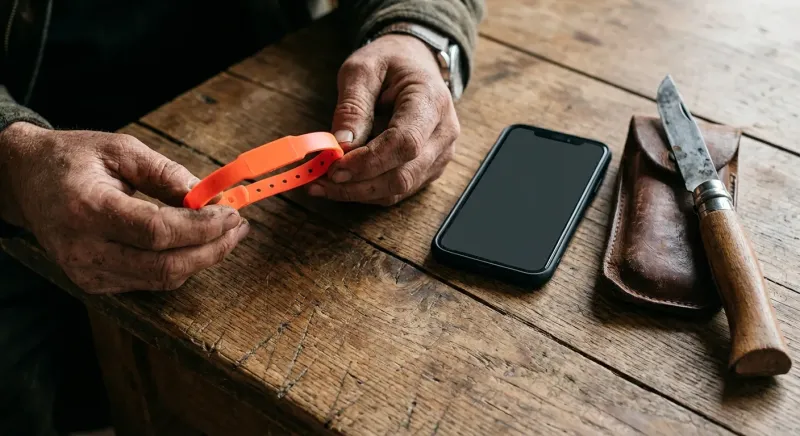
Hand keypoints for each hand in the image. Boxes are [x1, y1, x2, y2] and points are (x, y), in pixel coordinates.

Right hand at [0, 122, 248, 293]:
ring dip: (202, 259)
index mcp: (87, 209)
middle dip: (212, 249)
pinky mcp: (93, 283)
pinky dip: (180, 265)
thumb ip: (166, 173)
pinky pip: (150, 282)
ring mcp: (86, 272)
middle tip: (238, 227)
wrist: (25, 181)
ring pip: (162, 279)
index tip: (231, 213)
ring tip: (227, 234)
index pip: (157, 231)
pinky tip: (197, 244)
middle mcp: (84, 249)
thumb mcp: (120, 149)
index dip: (201, 226)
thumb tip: (209, 194)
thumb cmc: (73, 159)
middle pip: (164, 266)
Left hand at [307, 33, 459, 205]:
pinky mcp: (429, 169)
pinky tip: (341, 183)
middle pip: (402, 175)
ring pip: (398, 189)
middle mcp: (443, 133)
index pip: (405, 143)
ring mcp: (440, 154)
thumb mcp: (362, 69)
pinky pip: (397, 190)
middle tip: (319, 181)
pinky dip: (366, 191)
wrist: (416, 63)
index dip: (369, 161)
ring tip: (323, 183)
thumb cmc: (390, 63)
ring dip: (358, 192)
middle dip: (357, 184)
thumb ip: (352, 107)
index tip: (335, 167)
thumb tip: (341, 145)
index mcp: (432, 101)